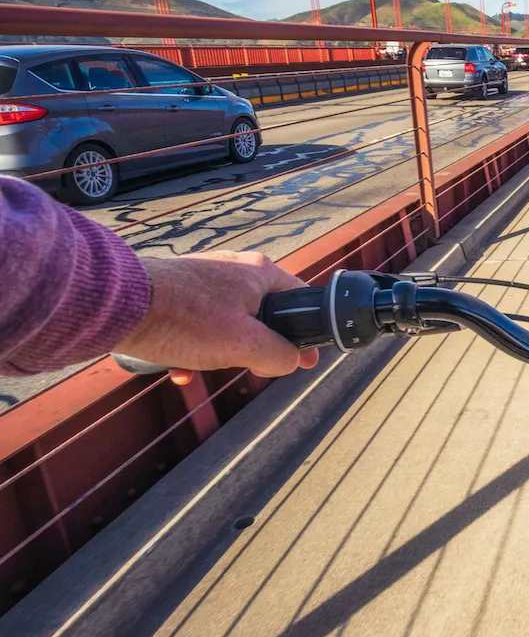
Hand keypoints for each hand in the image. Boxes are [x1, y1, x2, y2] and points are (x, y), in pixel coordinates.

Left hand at [116, 251, 318, 385]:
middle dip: (256, 348)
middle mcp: (235, 268)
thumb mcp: (245, 345)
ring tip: (202, 368)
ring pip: (229, 322)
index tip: (303, 362)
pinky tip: (178, 368)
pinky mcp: (176, 289)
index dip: (306, 335)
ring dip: (220, 352)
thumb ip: (280, 355)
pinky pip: (198, 321)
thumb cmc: (185, 321)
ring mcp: (204, 277)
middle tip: (247, 368)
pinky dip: (194, 346)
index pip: (301, 300)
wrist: (115, 305)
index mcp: (260, 273)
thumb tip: (293, 361)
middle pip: (264, 315)